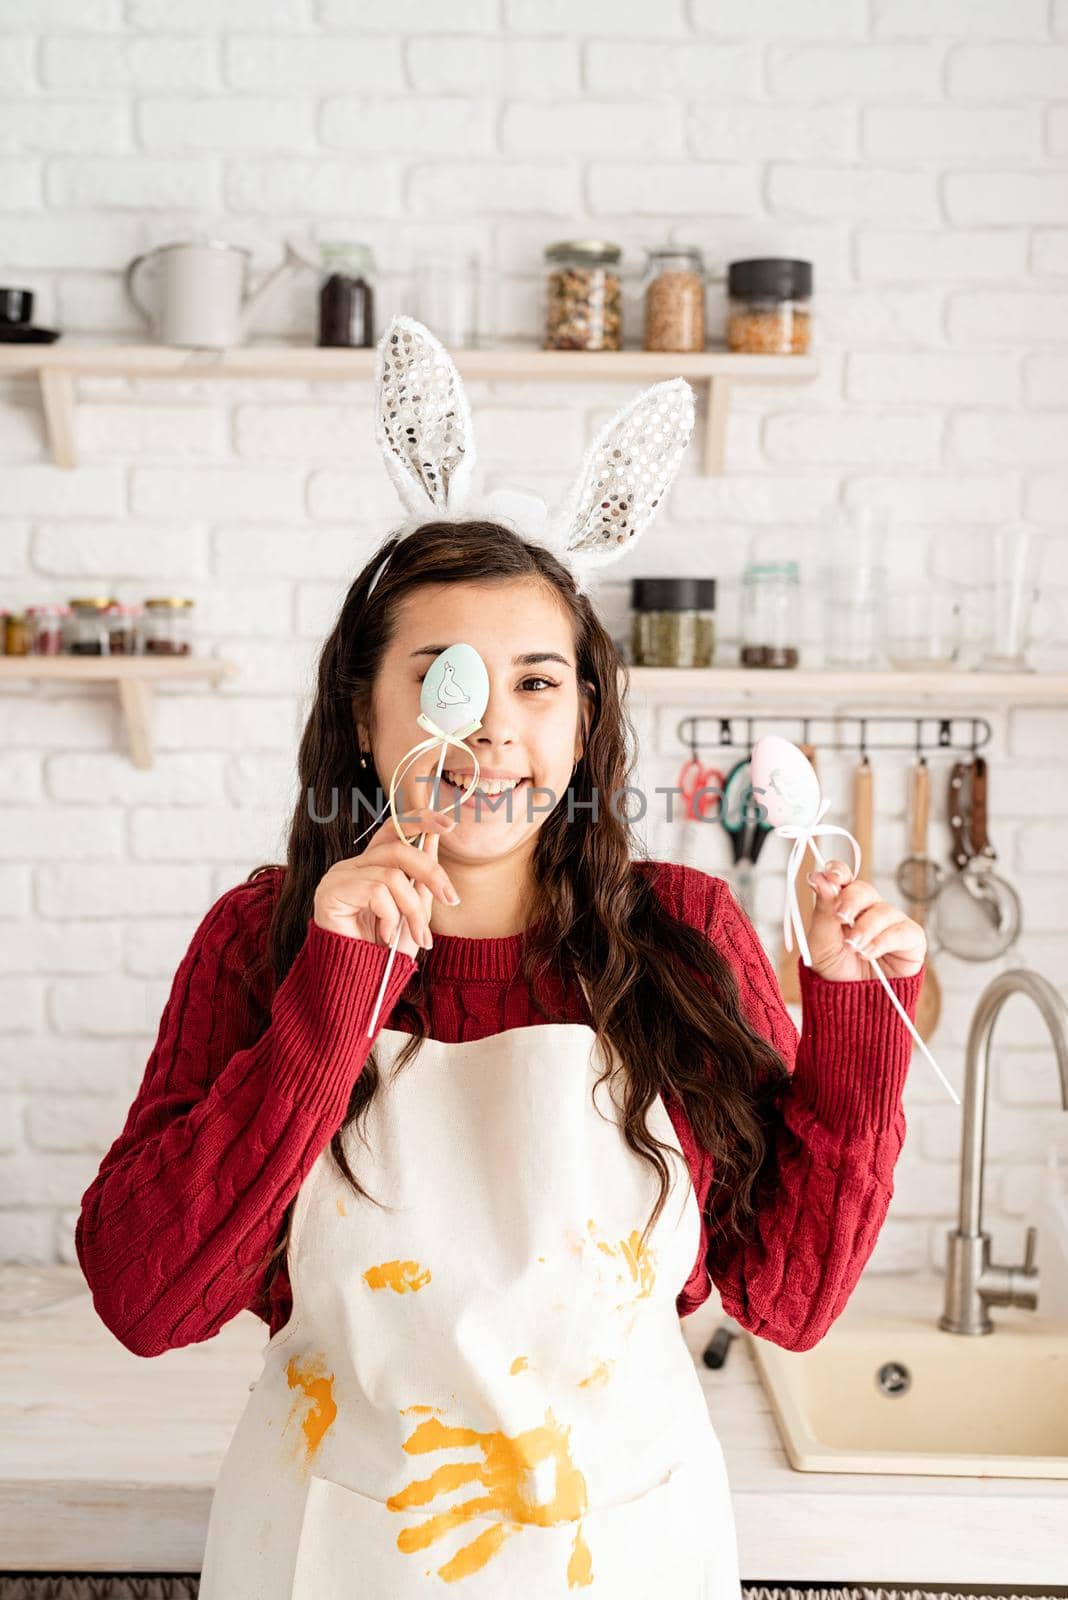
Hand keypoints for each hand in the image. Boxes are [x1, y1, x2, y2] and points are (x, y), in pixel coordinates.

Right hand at [313, 803, 459, 956]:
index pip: (393, 830)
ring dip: (413, 910)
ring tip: (417, 937)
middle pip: (398, 848)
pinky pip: (376, 892)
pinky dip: (390, 917)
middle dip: (432, 873)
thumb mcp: (414, 910)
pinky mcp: (330, 892)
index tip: (448, 825)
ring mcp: (339, 877)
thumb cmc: (386, 951)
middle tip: (451, 899)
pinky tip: (384, 937)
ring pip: (392, 875)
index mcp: (371, 867)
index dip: (419, 820)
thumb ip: (422, 877)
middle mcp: (353, 866)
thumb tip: (434, 837)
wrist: (361, 984)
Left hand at [804, 860, 925, 981]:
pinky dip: (882, 941)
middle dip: (850, 901)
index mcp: (843, 905)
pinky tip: (868, 954)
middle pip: (863, 889)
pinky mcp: (910, 939)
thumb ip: (823, 911)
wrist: (853, 1005)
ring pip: (882, 911)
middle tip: (841, 918)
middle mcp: (869, 909)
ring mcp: (891, 922)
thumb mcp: (820, 943)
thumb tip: (820, 877)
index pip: (843, 878)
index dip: (838, 872)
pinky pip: (901, 931)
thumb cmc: (836, 972)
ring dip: (865, 929)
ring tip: (853, 948)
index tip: (831, 876)